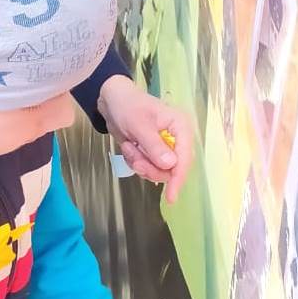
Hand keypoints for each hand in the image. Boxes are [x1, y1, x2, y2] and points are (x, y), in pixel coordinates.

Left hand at [97, 74, 193, 203]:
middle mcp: (177, 139)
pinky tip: (129, 147)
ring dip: (141, 164)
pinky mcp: (153, 153)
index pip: (185, 158)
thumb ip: (154, 146)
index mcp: (180, 127)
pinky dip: (135, 162)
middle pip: (172, 169)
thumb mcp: (139, 126)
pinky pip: (147, 168)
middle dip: (151, 168)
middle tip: (135, 160)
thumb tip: (171, 165)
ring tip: (130, 147)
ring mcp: (165, 147)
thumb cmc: (127, 106)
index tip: (171, 197)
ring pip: (158, 171)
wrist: (112, 101)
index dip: (179, 178)